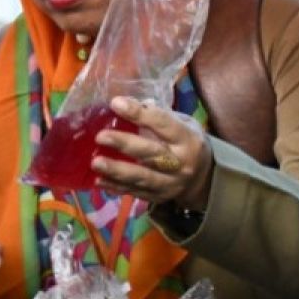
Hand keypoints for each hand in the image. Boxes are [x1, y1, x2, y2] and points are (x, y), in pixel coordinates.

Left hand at [91, 96, 214, 210]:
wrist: (203, 179)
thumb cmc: (186, 142)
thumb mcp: (181, 123)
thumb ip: (156, 114)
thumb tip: (127, 101)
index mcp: (187, 139)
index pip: (163, 124)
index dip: (140, 114)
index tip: (116, 103)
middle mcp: (180, 163)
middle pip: (152, 153)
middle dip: (125, 144)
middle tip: (100, 136)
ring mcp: (170, 183)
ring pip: (142, 178)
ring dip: (117, 171)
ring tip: (95, 162)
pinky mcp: (159, 197)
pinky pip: (136, 192)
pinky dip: (116, 187)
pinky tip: (99, 180)